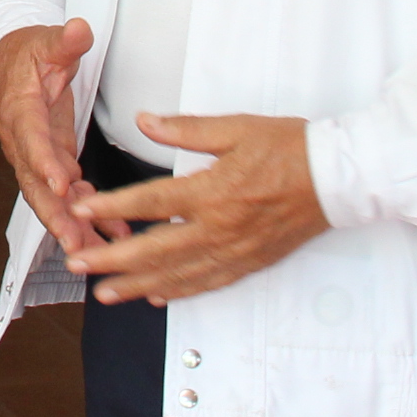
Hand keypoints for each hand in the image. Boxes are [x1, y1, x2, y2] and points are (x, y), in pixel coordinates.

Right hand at [0, 20, 107, 258]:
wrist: (12, 66)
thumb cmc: (28, 54)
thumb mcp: (46, 41)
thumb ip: (64, 41)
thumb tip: (78, 30)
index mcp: (20, 112)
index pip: (31, 141)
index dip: (45, 164)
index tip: (62, 185)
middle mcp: (23, 143)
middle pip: (34, 185)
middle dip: (55, 215)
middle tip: (74, 240)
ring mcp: (36, 158)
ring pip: (50, 200)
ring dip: (73, 227)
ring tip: (99, 252)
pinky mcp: (52, 165)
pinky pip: (67, 197)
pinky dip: (87, 217)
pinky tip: (111, 234)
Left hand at [64, 112, 330, 302]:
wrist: (339, 178)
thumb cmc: (291, 148)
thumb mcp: (237, 127)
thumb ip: (187, 129)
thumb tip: (146, 120)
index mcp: (213, 190)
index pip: (151, 202)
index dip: (111, 208)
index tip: (79, 212)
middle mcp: (220, 227)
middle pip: (155, 248)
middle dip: (111, 258)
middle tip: (76, 263)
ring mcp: (236, 250)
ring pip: (178, 274)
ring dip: (137, 284)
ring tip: (104, 292)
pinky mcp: (251, 262)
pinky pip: (209, 283)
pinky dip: (180, 292)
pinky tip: (156, 296)